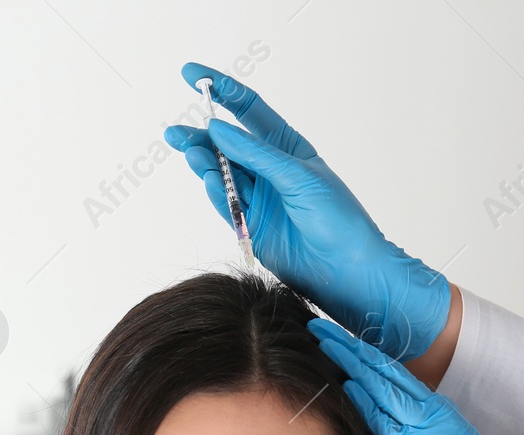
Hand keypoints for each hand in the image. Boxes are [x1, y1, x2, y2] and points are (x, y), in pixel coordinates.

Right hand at [165, 62, 451, 361]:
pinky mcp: (250, 227)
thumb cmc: (338, 219)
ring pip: (221, 174)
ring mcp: (257, 198)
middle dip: (199, 136)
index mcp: (286, 147)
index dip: (220, 90)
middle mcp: (268, 170)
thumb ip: (256, 154)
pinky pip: (225, 205)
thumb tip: (217, 129)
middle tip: (176, 134)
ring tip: (193, 155)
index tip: (191, 75)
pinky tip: (208, 180)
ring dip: (205, 164)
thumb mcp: (298, 176)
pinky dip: (215, 192)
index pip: (248, 109)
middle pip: (226, 144)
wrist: (348, 270)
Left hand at [306, 316, 523, 434]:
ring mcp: (430, 428)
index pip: (394, 376)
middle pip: (385, 370)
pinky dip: (367, 401)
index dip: (364, 356)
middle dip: (350, 347)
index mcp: (439, 413)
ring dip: (351, 361)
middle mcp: (434, 412)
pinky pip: (390, 422)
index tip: (338, 341)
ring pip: (384, 384)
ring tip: (323, 339)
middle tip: (320, 327)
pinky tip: (345, 384)